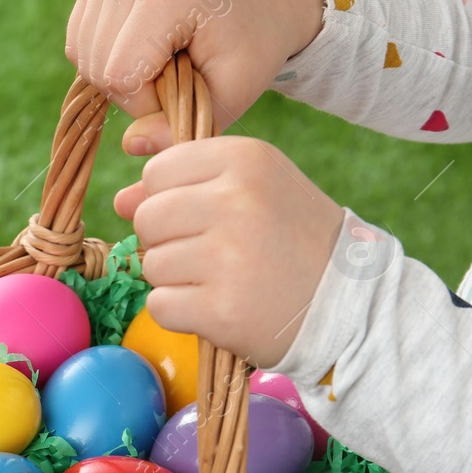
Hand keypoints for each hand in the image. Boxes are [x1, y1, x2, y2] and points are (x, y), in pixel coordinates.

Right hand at [66, 0, 323, 153]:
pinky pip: (78, 42)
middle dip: (133, 91)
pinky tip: (141, 50)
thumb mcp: (233, 93)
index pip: (120, 75)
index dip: (146, 102)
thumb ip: (182, 125)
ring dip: (117, 76)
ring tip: (161, 61)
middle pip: (97, 67)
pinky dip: (105, 59)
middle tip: (176, 76)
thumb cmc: (251, 46)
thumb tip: (131, 146)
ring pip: (83, 57)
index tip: (185, 89)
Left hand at [115, 136, 343, 367]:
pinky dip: (181, 313)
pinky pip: (160, 306)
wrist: (350, 304)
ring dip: (176, 279)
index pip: (157, 172)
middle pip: (147, 218)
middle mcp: (236, 200)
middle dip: (167, 241)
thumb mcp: (253, 191)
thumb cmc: (293, 241)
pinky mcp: (219, 309)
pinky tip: (219, 307)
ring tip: (224, 280)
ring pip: (150, 264)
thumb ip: (184, 185)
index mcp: (245, 159)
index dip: (170, 199)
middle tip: (215, 254)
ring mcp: (227, 256)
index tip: (208, 217)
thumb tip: (120, 199)